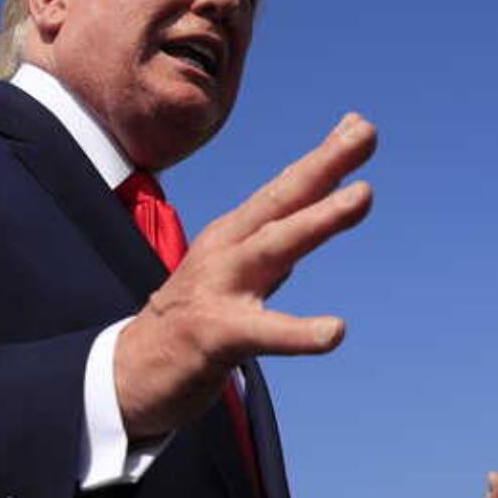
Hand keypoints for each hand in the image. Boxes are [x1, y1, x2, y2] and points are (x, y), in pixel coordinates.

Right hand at [115, 113, 377, 438]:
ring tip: (364, 195)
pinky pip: (262, 333)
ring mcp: (217, 289)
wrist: (131, 372)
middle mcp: (226, 251)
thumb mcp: (238, 270)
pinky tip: (334, 331)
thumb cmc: (193, 317)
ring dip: (319, 219)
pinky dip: (298, 333)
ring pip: (274, 247)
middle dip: (325, 164)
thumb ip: (278, 241)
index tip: (360, 125)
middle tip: (367, 132)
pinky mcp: (213, 335)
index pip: (284, 190)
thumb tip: (318, 209)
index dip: (323, 158)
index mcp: (234, 235)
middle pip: (282, 201)